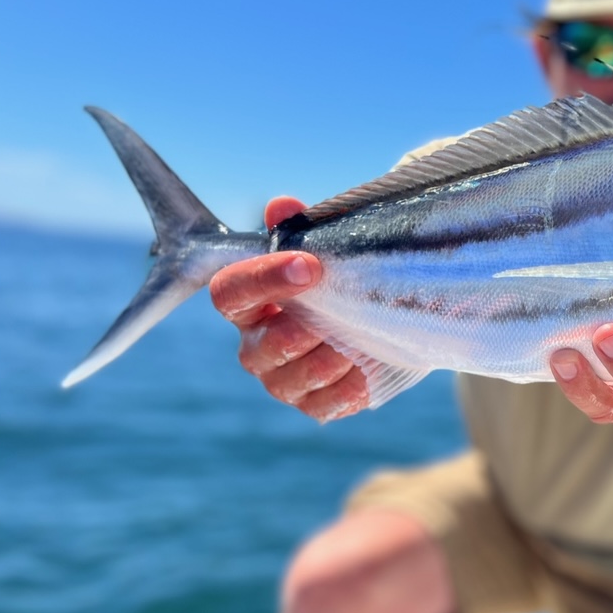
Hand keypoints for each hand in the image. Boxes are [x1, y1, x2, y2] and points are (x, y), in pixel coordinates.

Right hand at [208, 196, 367, 421]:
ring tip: (358, 338)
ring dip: (333, 357)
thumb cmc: (337, 279)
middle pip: (267, 345)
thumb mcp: (325, 250)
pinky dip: (350, 386)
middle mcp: (255, 346)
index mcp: (247, 303)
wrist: (382, 317)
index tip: (308, 266)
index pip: (230, 292)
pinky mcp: (314, 406)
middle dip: (306, 329)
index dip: (264, 279)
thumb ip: (301, 229)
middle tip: (339, 312)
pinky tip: (366, 367)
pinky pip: (326, 405)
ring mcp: (282, 381)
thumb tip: (281, 206)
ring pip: (298, 378)